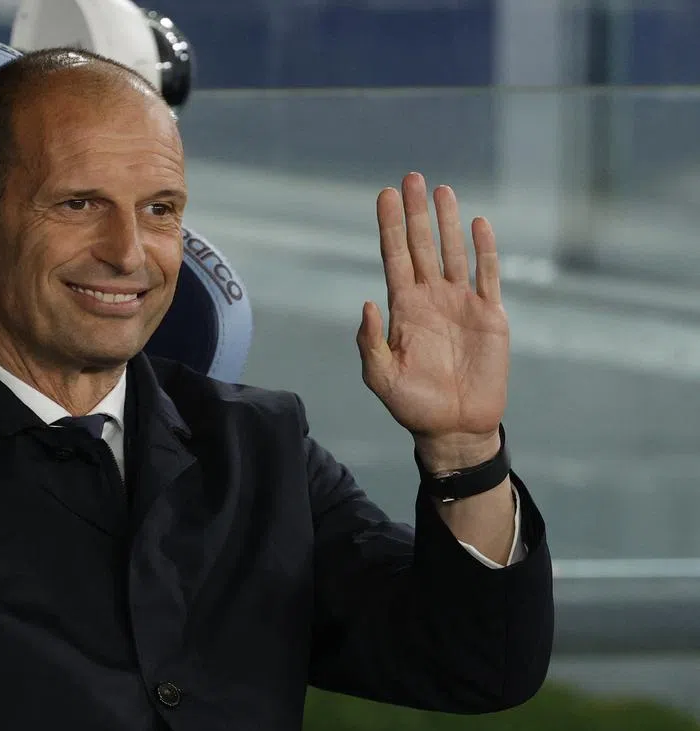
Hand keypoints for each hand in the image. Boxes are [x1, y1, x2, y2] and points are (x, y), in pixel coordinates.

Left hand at [357, 173, 507, 470]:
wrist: (455, 427)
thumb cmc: (413, 404)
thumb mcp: (381, 375)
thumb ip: (371, 341)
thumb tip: (368, 303)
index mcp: (403, 308)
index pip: (393, 257)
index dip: (389, 226)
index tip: (384, 196)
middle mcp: (430, 298)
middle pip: (421, 245)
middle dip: (415, 212)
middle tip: (411, 177)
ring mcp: (460, 304)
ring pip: (452, 252)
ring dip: (447, 222)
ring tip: (442, 190)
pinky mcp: (490, 316)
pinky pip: (487, 276)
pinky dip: (484, 250)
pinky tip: (477, 224)